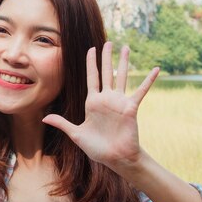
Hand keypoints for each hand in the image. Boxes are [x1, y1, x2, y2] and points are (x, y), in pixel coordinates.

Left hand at [42, 42, 158, 172]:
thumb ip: (62, 123)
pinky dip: (148, 80)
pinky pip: (141, 91)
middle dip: (106, 57)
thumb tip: (44, 118)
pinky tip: (156, 69)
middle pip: (106, 73)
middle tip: (108, 43)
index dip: (91, 63)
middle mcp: (106, 99)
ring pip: (122, 77)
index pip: (91, 78)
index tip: (90, 49)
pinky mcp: (131, 108)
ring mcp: (119, 102)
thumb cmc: (97, 148)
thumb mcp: (76, 134)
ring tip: (125, 48)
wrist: (115, 158)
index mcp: (93, 103)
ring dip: (123, 62)